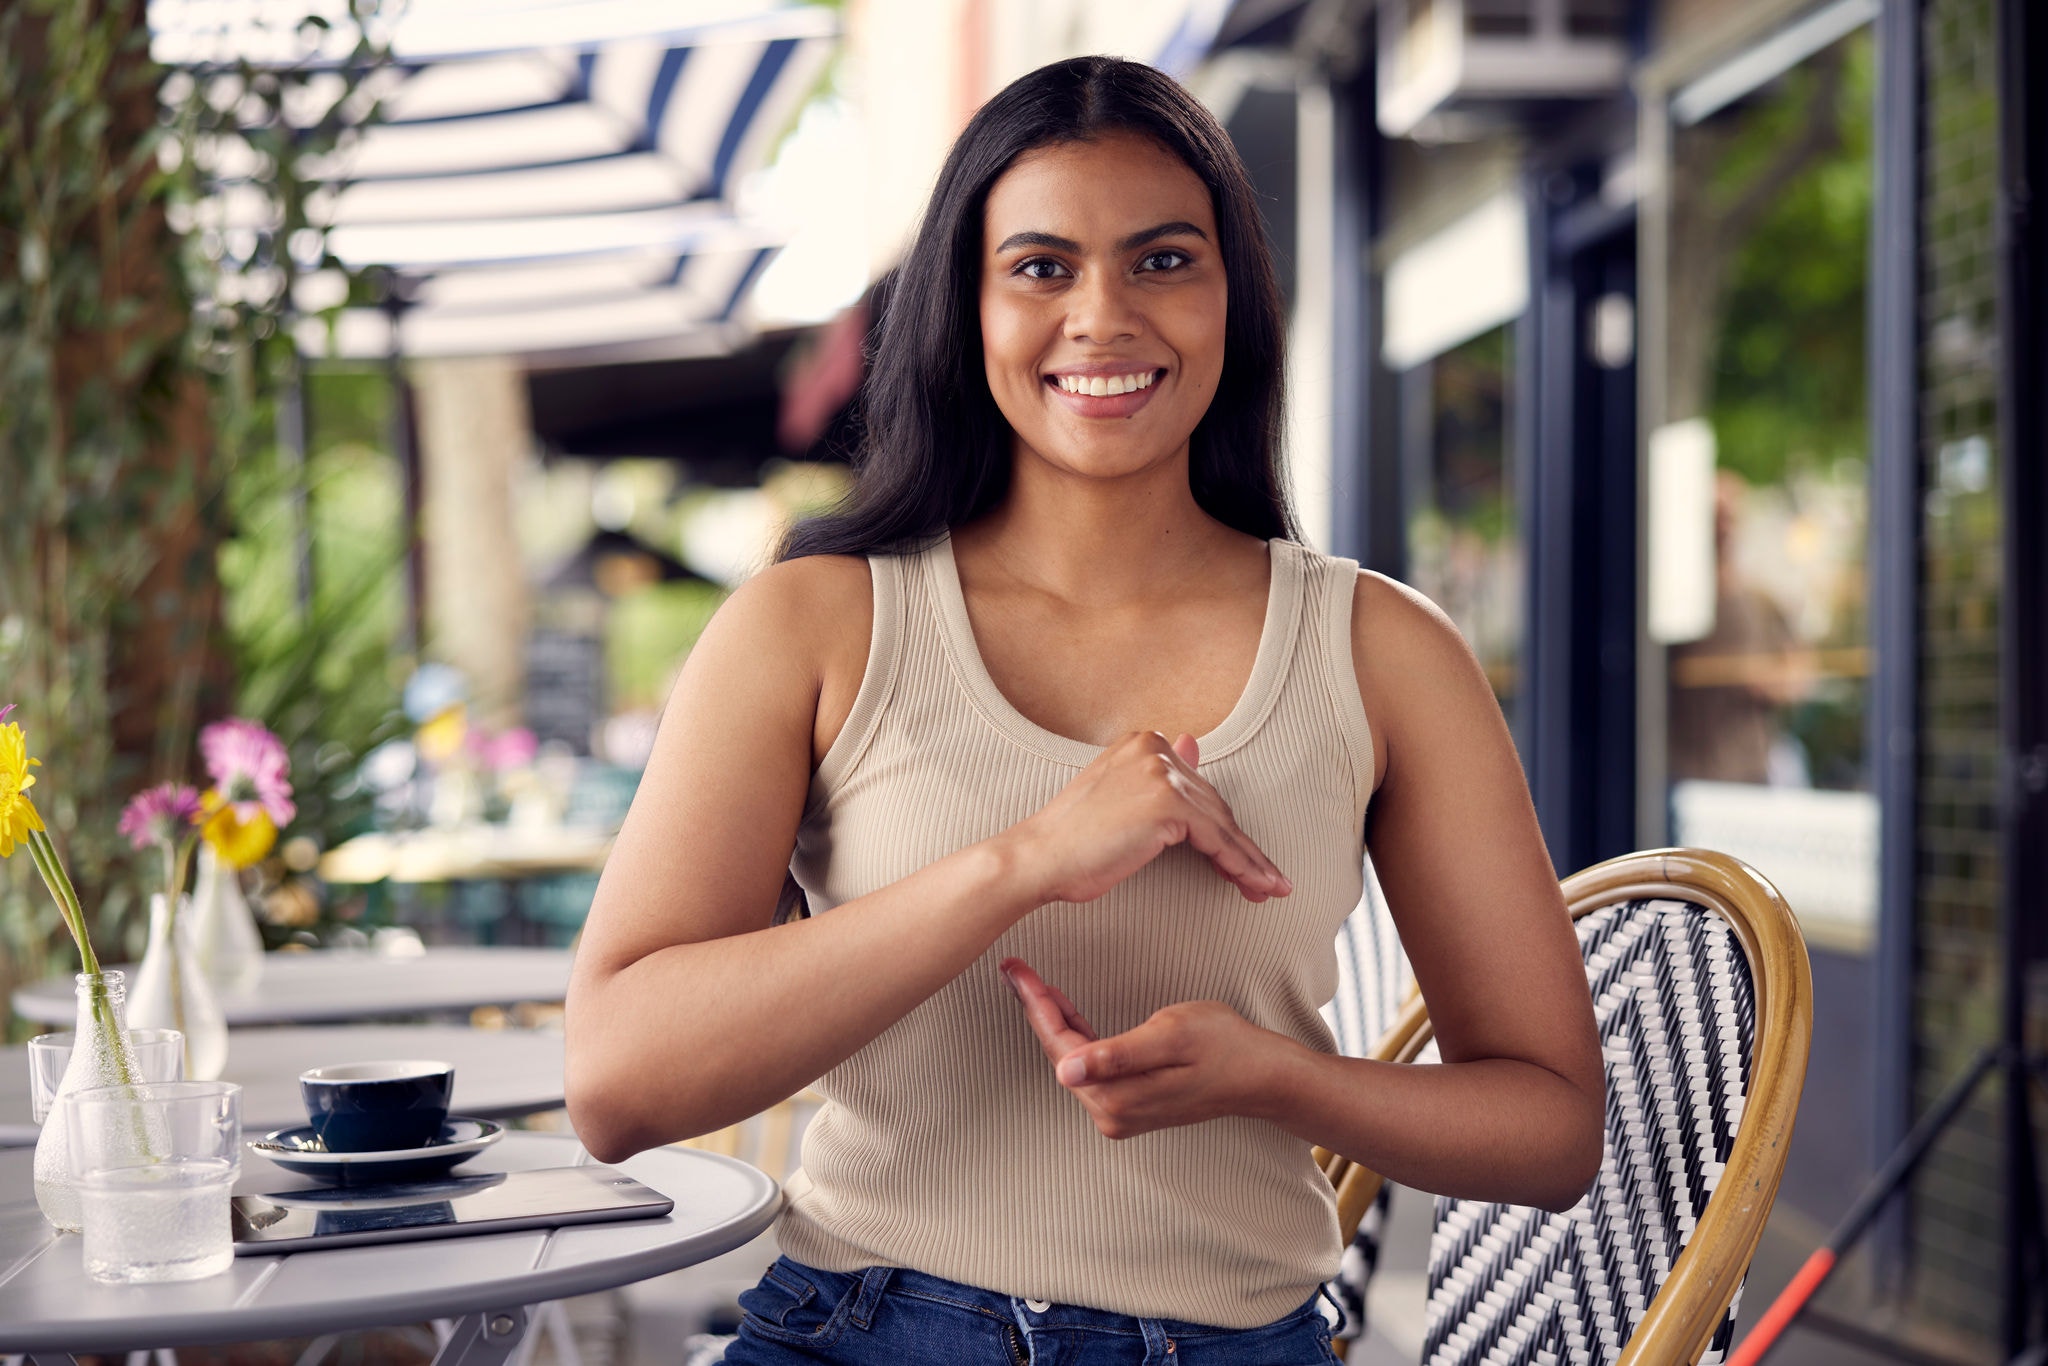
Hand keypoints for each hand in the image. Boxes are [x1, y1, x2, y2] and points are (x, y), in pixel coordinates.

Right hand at [1001, 731, 1290, 905]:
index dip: (1222, 828)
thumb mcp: (1119, 797)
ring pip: (1222, 823)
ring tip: (1270, 888)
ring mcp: (1160, 773)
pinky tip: (1254, 884)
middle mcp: (1153, 748)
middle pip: (1214, 805)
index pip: (1197, 789)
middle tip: (1266, 881)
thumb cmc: (1072, 840)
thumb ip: (1158, 774)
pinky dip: (1239, 864)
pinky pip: (1217, 838)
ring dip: (1251, 861)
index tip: (1244, 856)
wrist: (1039, 858)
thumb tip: (1192, 742)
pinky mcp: (1167, 802)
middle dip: (1241, 847)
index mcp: (1142, 742)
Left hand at [1001, 958, 1294, 1139]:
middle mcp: (1112, 1113)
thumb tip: (1066, 1071)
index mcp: (1116, 1098)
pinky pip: (1091, 1065)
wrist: (1260, 1074)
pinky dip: (1077, 1034)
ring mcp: (1121, 1112)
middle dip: (1038, 1010)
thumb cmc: (1224, 1047)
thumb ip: (1116, 1054)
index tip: (1016, 972)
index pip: (1061, 1047)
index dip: (1036, 1006)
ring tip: (1034, 984)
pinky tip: (1069, 1011)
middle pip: (1061, 1054)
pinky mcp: (1130, 1103)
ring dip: (1054, 1020)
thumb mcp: (1170, 1036)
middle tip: (1017, 970)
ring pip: (1073, 1059)